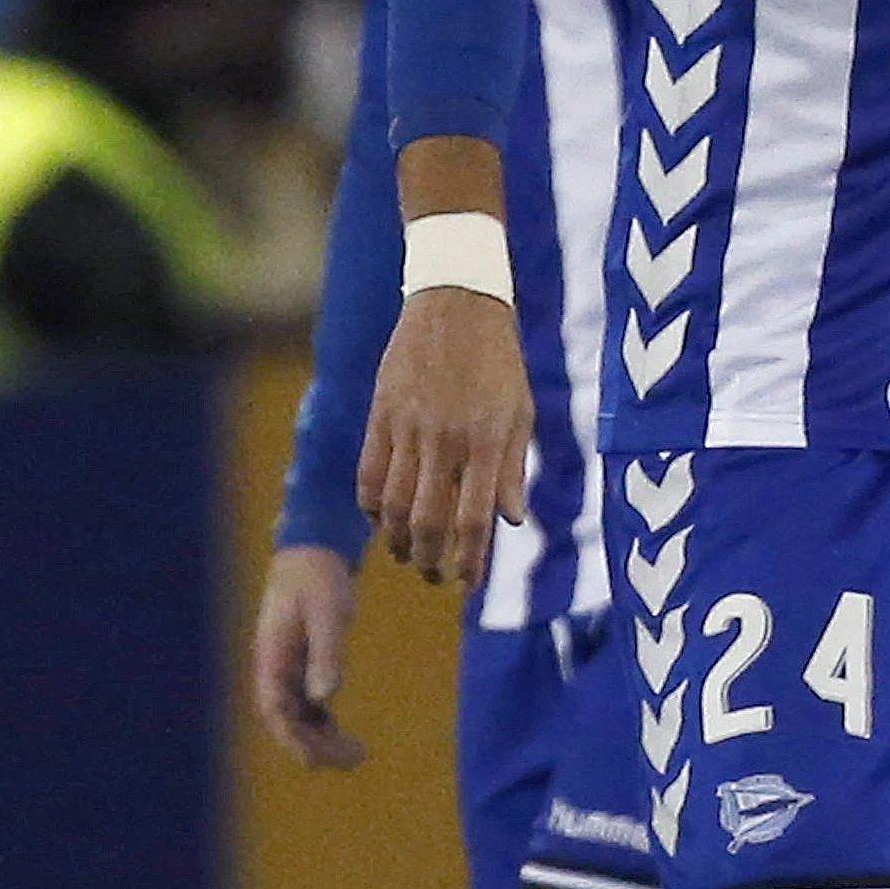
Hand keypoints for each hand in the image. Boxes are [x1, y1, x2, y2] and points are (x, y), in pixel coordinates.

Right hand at [250, 544, 366, 769]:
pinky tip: (343, 733)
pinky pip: (306, 702)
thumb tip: (325, 697)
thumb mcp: (327, 615)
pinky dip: (322, 720)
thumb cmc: (319, 580)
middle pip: (286, 720)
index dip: (294, 739)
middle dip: (314, 746)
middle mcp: (273, 667)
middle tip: (355, 760)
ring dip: (321, 737)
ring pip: (297, 714)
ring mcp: (284, 666)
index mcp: (272, 658)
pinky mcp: (298, 662)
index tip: (317, 762)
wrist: (312, 551)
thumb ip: (326, 655)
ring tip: (357, 755)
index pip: (276, 711)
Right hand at [357, 289, 531, 596]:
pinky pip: (368, 472)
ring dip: (396, 539)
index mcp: (486, 442)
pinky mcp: (381, 414)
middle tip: (432, 576)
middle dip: (428, 559)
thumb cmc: (498, 362)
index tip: (467, 584)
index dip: (469, 560)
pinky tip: (380, 519)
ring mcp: (408, 427)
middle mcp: (445, 440)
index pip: (474, 520)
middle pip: (427, 520)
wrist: (456, 304)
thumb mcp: (521, 412)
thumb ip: (512, 469)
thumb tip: (511, 521)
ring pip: (393, 503)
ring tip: (405, 555)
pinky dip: (371, 504)